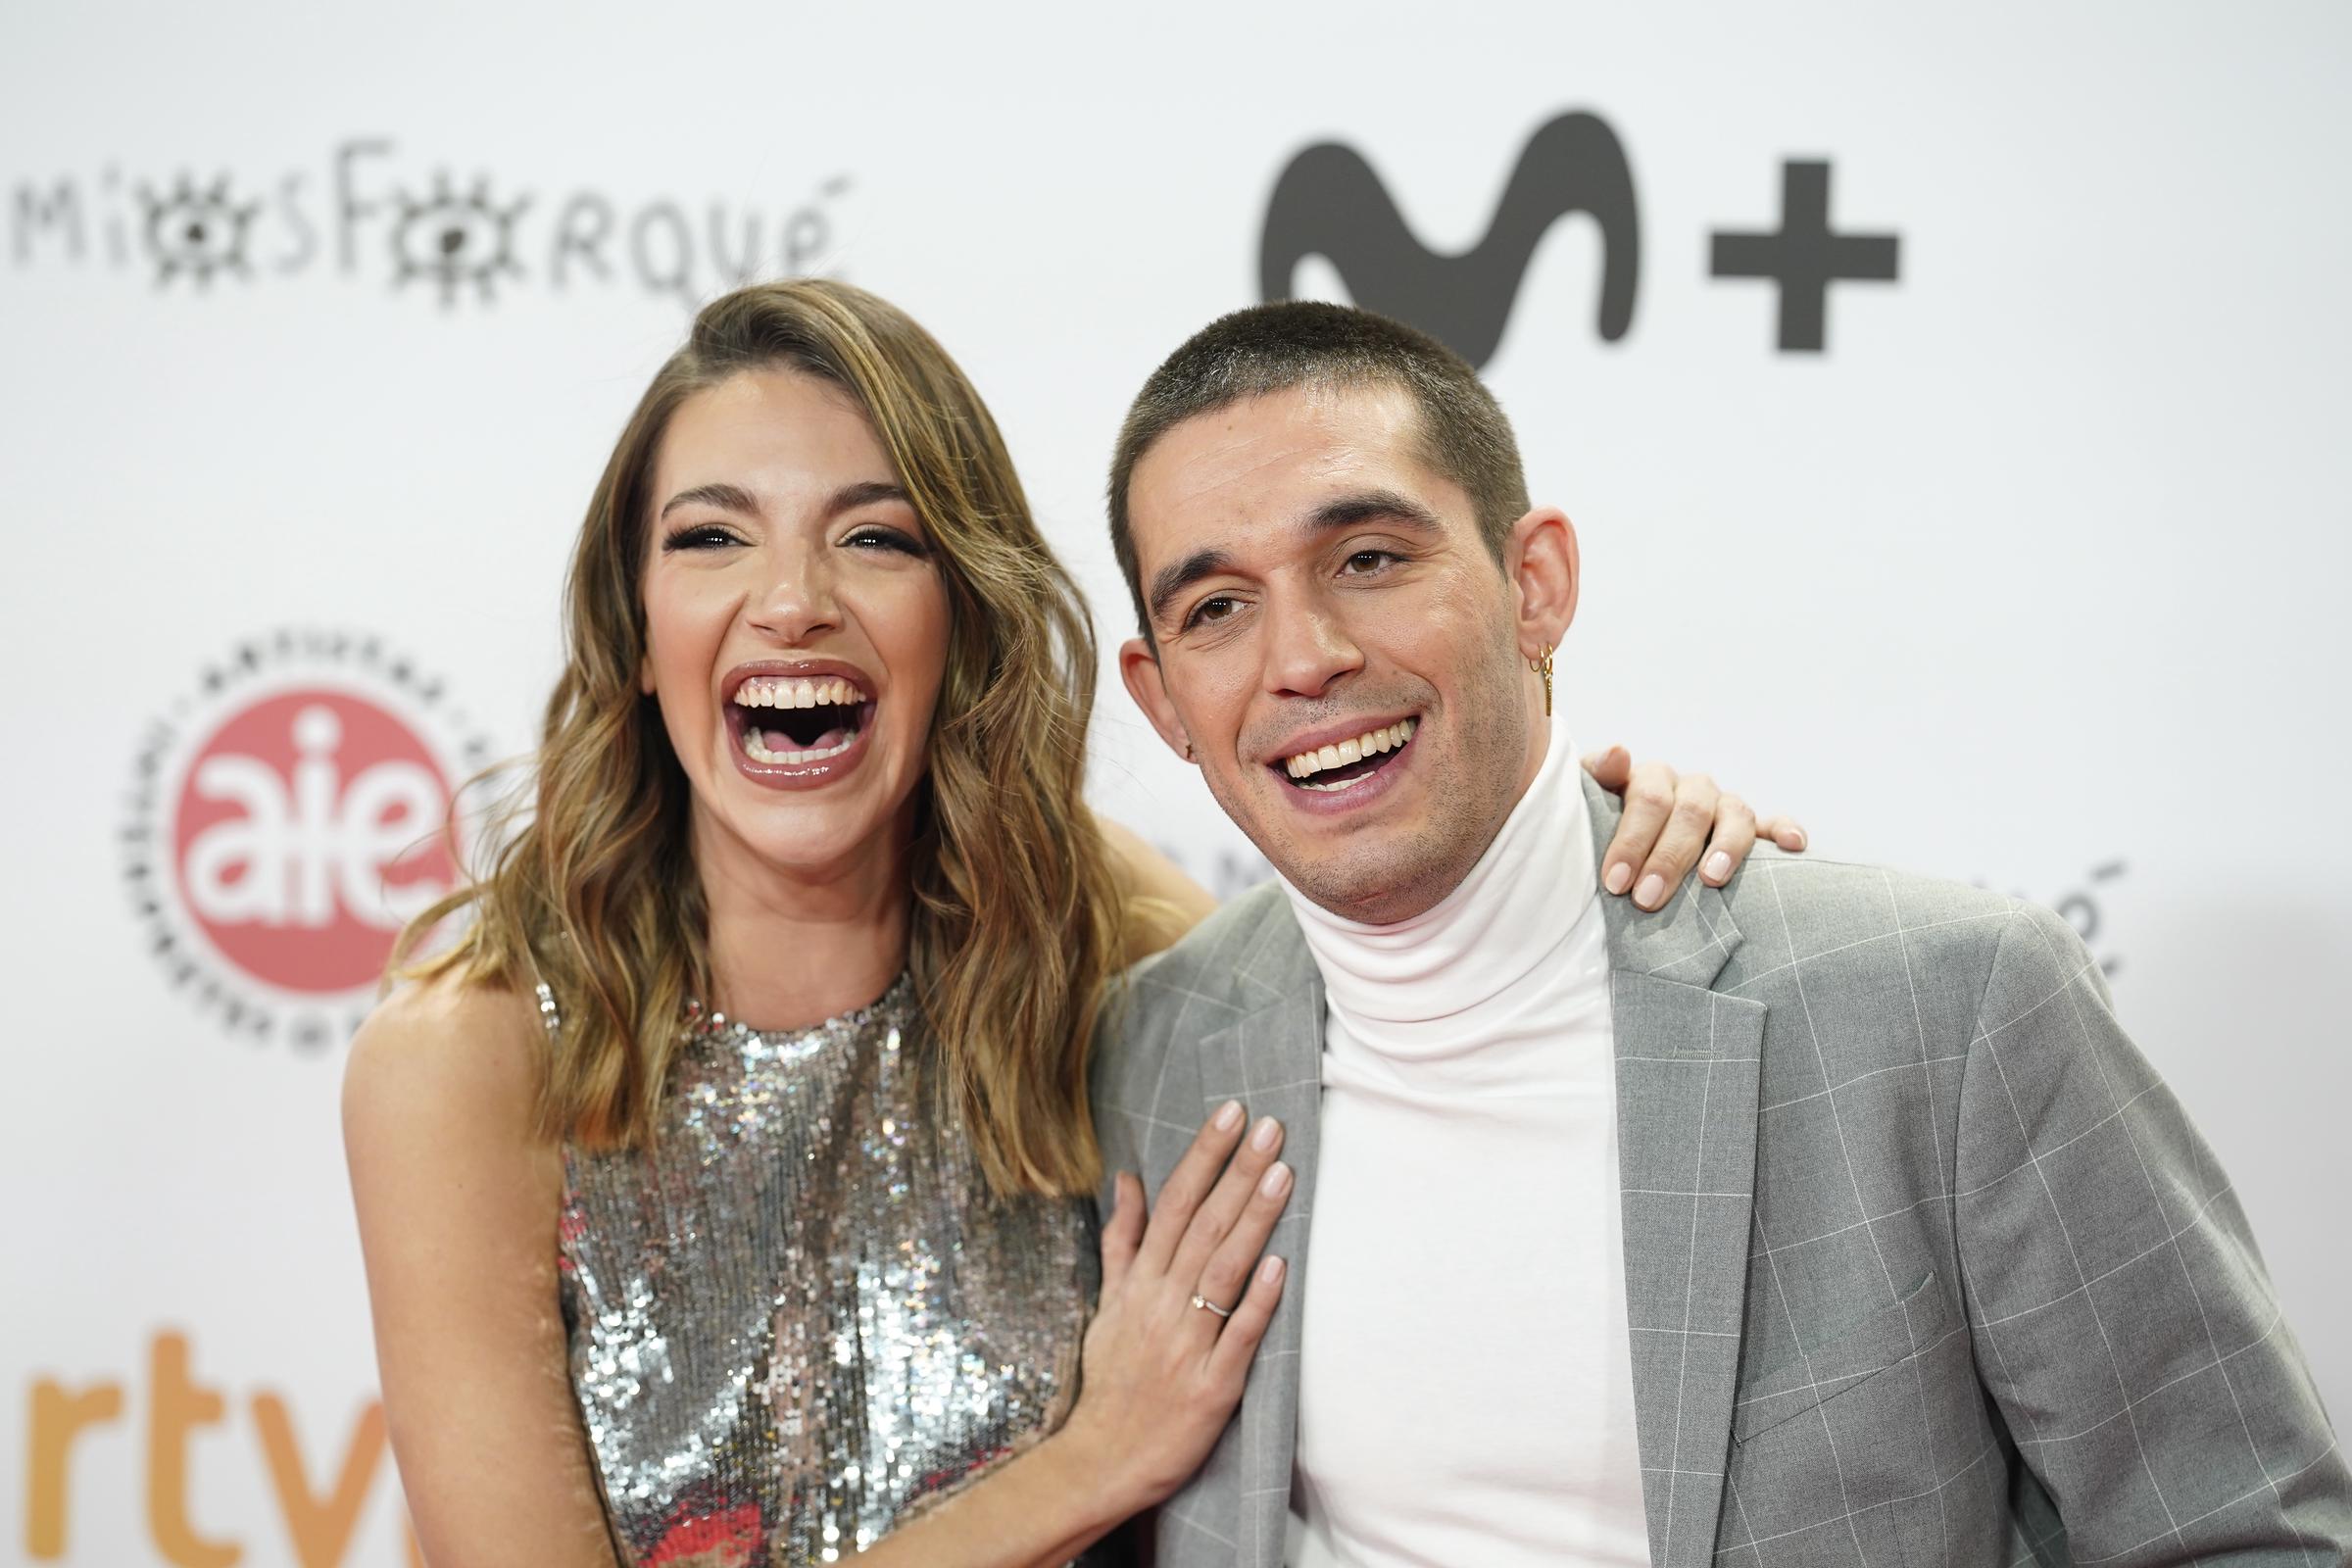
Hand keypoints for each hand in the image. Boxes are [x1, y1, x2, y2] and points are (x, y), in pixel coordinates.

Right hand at [1060, 1101, 1291, 1517]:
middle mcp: (1162, 1304)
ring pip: (1222, 1270)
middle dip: (1237, 1171)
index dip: (1204, 1156)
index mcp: (1139, 1283)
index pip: (1173, 1203)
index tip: (1232, 1114)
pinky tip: (1280, 1263)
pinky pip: (1238, 1336)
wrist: (1102, 1459)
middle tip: (1271, 1125)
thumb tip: (1128, 1180)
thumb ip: (1122, 1241)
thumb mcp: (1108, 1304)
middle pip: (1202, 1225)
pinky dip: (1258, 1300)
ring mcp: (1188, 1344)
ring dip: (1253, 1219)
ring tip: (1282, 1173)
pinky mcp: (1213, 1386)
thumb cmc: (1112, 1379)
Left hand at [1581, 746, 1806, 911]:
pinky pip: (1774, 823)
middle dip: (1667, 858)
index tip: (1615, 882)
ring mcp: (1723, 805)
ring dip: (1726, 846)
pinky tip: (1795, 845)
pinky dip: (1787, 830)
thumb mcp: (1590, 799)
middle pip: (1689, 812)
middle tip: (1647, 899)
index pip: (1647, 799)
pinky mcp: (1752, 827)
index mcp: (1652, 779)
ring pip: (1734, 815)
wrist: (1626, 838)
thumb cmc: (1603, 824)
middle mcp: (1691, 788)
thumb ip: (1597, 775)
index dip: (1631, 840)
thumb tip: (1620, 753)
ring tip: (1711, 879)